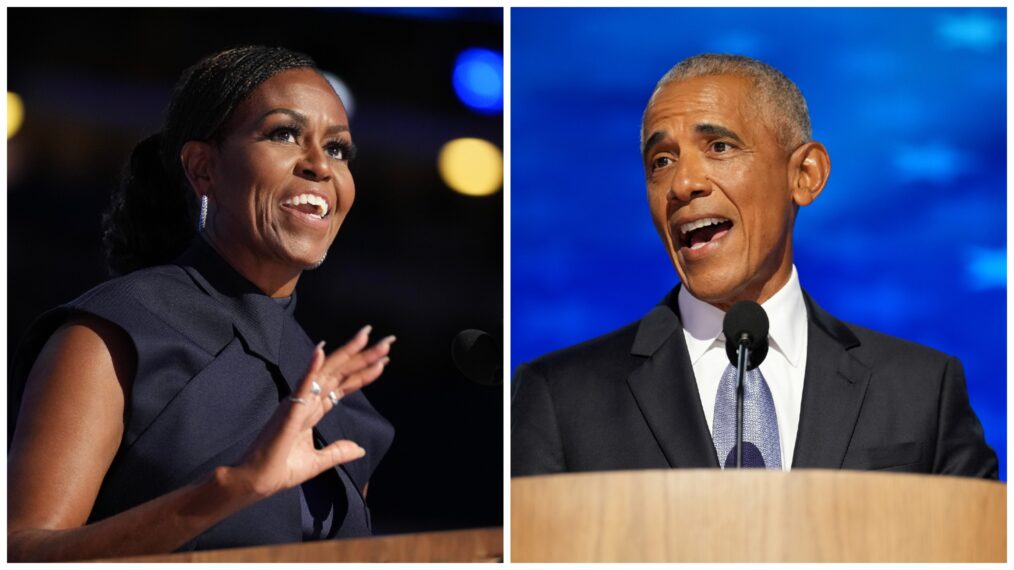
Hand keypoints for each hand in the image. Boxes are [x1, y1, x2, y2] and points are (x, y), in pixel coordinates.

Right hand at [232, 325, 393, 497]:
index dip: (363, 372)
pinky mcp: (289, 411)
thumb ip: (338, 452)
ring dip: (347, 354)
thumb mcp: (317, 462)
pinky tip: (320, 351)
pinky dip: (311, 367)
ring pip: (326, 372)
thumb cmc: (279, 470)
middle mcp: (307, 401)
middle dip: (363, 356)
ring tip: (365, 337)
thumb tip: (359, 449)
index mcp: (313, 411)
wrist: (255, 482)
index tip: (384, 360)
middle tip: (387, 341)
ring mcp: (298, 403)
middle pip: (340, 373)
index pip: (343, 385)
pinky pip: (302, 385)